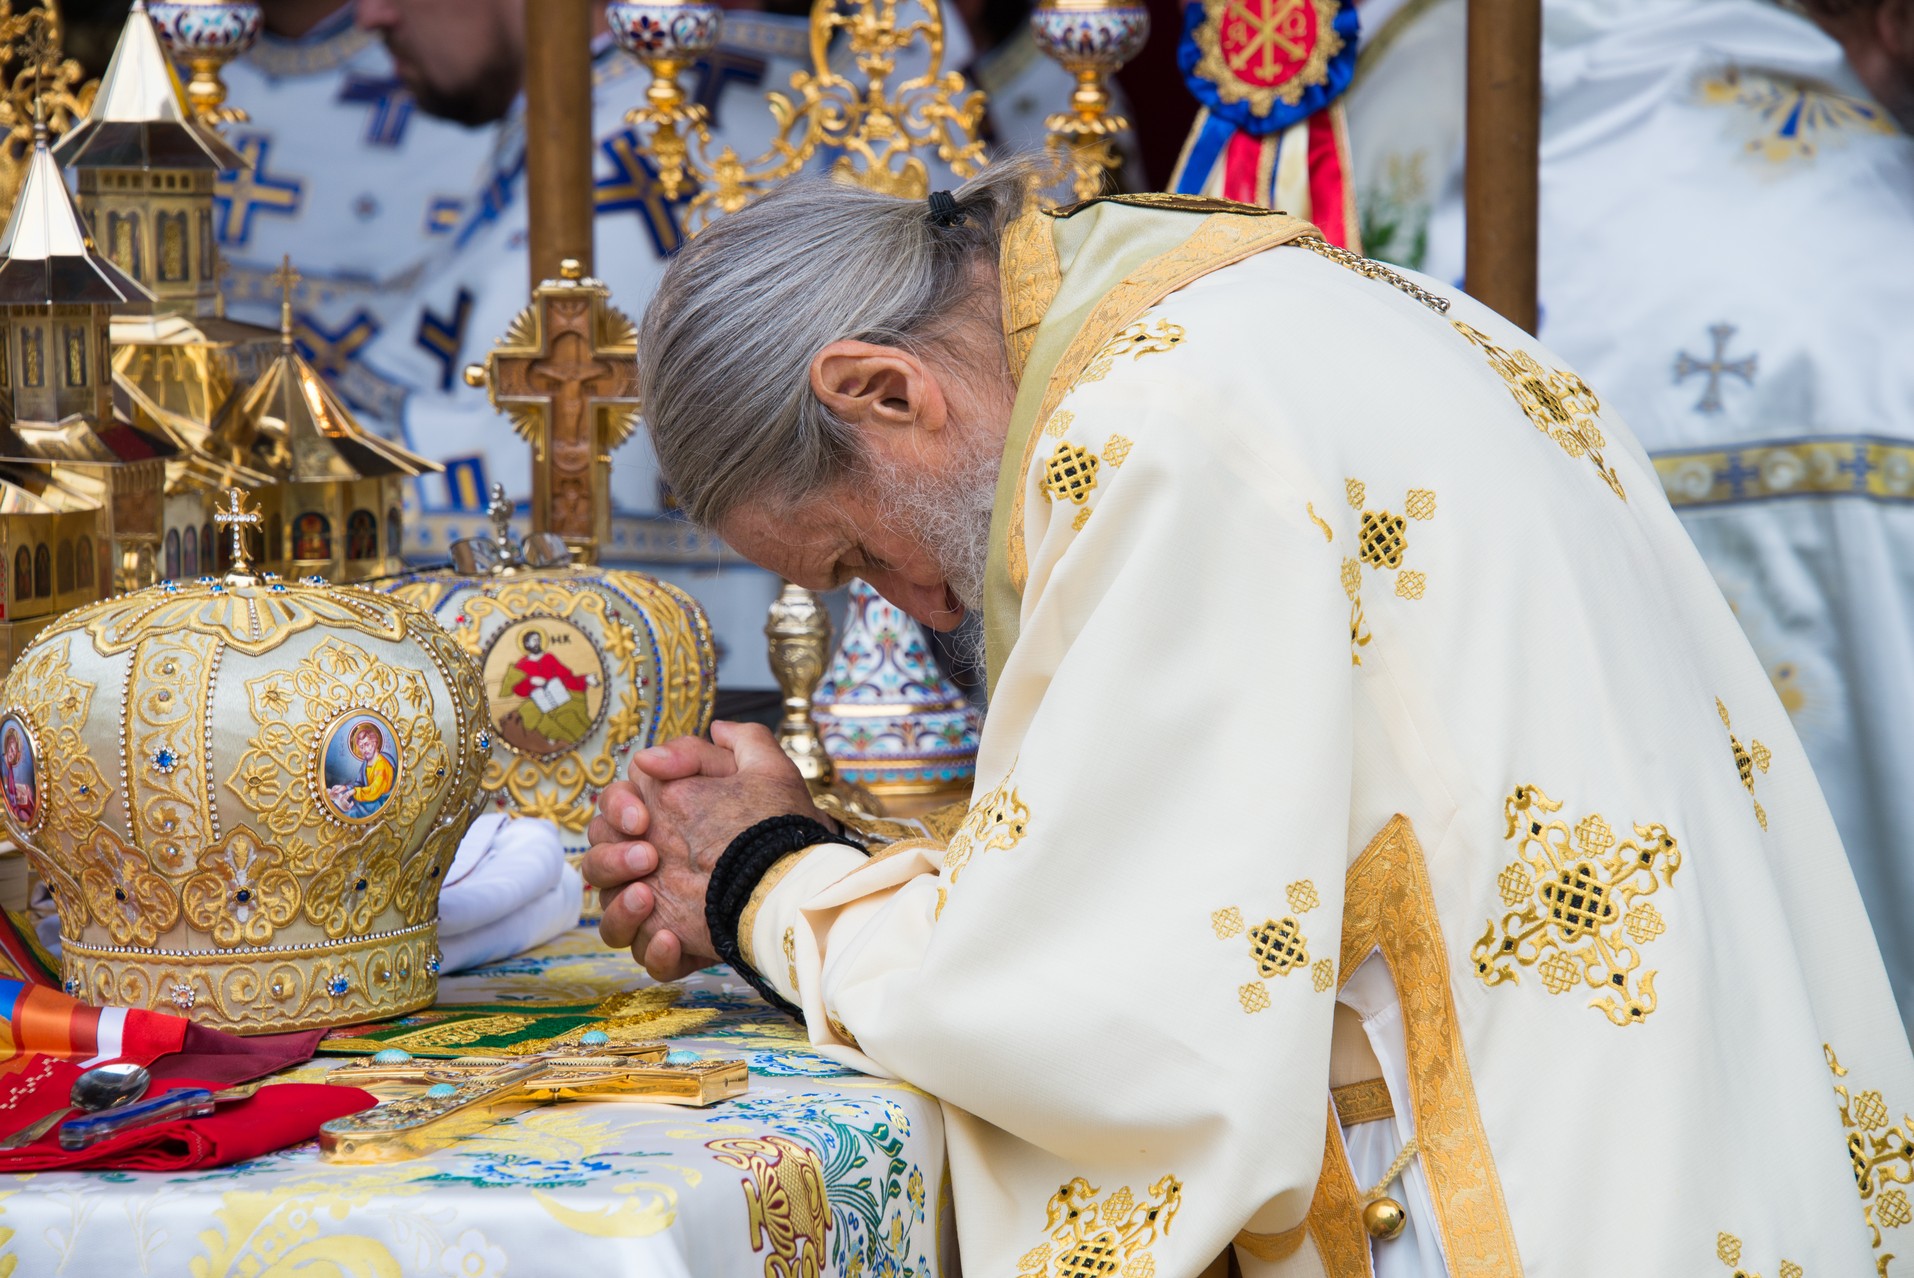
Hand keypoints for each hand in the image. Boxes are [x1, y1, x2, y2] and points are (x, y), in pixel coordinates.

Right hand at [582, 722, 823, 980]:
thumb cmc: (781, 824)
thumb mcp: (764, 771)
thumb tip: (679, 742)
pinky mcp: (678, 947)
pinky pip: (645, 959)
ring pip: (609, 917)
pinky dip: (651, 951)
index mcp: (659, 823)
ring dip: (619, 908)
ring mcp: (660, 909)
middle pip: (597, 865)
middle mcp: (651, 867)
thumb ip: (729, 743)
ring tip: (650, 896)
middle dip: (612, 859)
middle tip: (649, 856)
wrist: (805, 880)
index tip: (642, 817)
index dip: (617, 810)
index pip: (611, 812)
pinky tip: (671, 936)